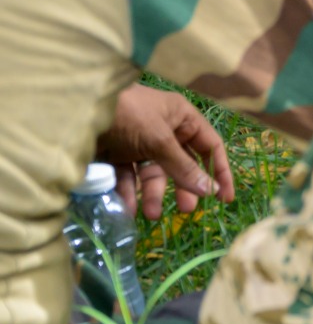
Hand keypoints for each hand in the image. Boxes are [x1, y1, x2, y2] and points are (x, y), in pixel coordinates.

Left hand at [95, 87, 232, 220]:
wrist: (77, 109)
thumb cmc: (129, 115)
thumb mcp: (159, 140)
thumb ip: (183, 167)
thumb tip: (211, 190)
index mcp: (182, 118)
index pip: (209, 147)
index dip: (219, 171)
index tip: (224, 197)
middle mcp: (164, 130)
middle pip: (181, 164)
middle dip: (183, 188)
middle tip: (186, 210)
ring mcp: (140, 143)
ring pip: (153, 173)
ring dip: (153, 194)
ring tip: (150, 214)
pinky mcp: (117, 154)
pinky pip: (128, 176)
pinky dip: (128, 192)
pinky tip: (127, 208)